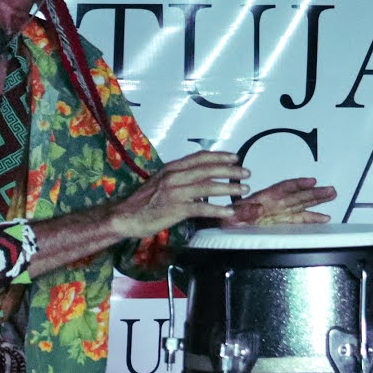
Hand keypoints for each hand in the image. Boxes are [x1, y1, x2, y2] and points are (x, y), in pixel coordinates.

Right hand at [112, 151, 250, 238]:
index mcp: (171, 168)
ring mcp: (175, 192)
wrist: (125, 216)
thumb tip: (199, 179)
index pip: (200, 157)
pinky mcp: (175, 209)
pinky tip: (229, 211)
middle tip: (246, 172)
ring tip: (244, 189)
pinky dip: (217, 209)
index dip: (220, 156)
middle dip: (230, 170)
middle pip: (208, 169)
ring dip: (229, 187)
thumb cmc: (143, 202)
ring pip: (208, 186)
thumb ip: (179, 178)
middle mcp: (174, 176)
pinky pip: (201, 208)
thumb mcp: (160, 182)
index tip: (235, 157)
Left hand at [225, 176, 336, 225]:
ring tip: (332, 194)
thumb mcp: (232, 215)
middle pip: (297, 196)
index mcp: (263, 199)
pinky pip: (297, 219)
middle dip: (314, 193)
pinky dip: (311, 218)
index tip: (311, 181)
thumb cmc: (227, 220)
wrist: (223, 227)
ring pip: (301, 204)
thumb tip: (257, 208)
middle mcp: (274, 204)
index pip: (283, 188)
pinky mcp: (279, 223)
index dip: (297, 184)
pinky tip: (323, 218)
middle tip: (332, 190)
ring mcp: (278, 213)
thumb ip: (244, 211)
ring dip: (317, 200)